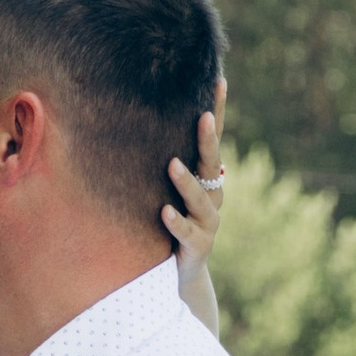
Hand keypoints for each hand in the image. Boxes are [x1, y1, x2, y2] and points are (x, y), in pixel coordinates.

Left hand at [165, 81, 227, 308]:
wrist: (179, 274)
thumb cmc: (168, 224)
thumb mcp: (166, 189)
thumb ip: (162, 160)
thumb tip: (136, 118)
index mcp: (206, 179)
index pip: (213, 140)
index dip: (218, 111)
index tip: (219, 81)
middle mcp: (212, 197)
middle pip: (211, 164)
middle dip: (207, 140)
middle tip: (202, 116)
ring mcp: (208, 223)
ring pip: (200, 199)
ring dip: (186, 182)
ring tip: (172, 165)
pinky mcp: (198, 248)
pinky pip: (187, 233)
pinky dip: (176, 222)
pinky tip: (164, 212)